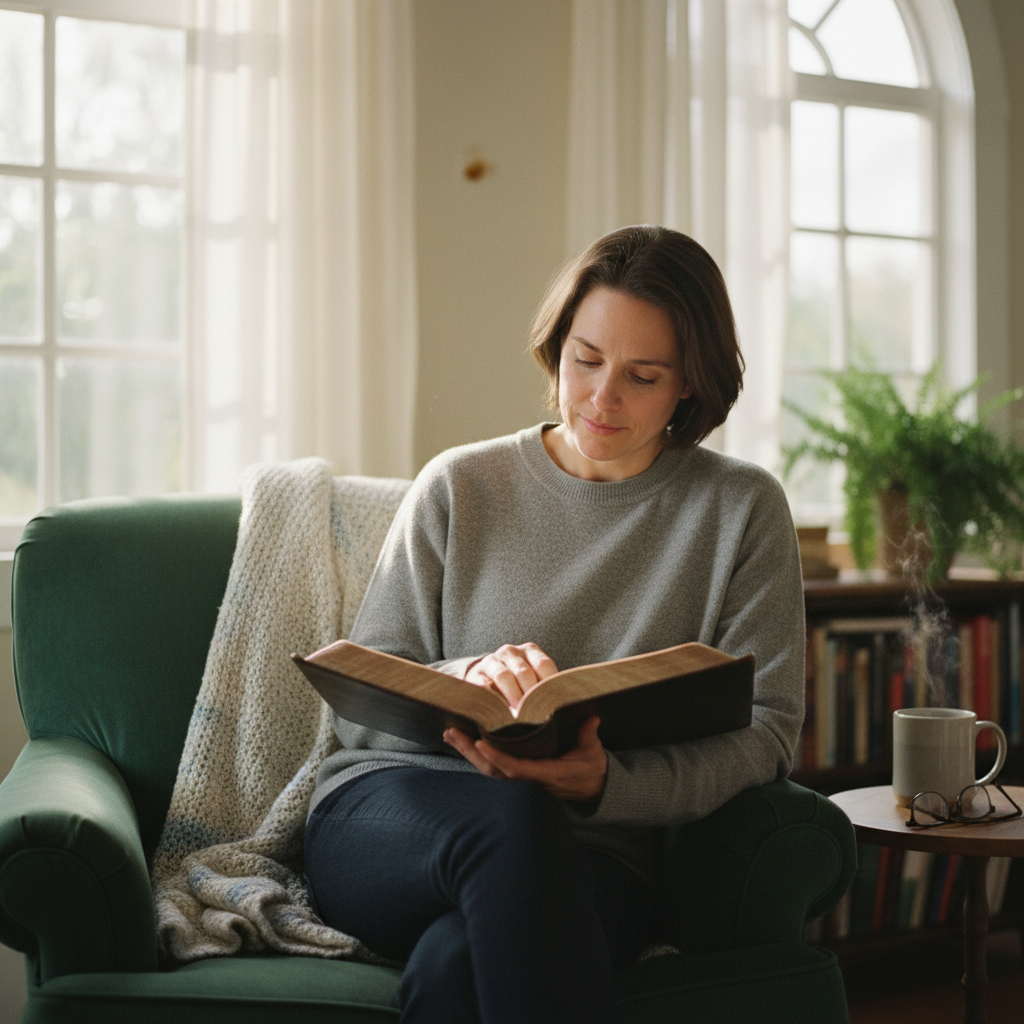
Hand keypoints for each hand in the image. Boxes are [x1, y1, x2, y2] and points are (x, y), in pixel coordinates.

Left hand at [443, 716, 607, 802]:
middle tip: (452, 732)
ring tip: (451, 734)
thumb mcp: (593, 752)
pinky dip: (477, 755)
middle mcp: (530, 780)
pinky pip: (494, 767)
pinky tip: (464, 741)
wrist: (592, 789)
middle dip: (471, 752)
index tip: (480, 742)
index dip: (497, 757)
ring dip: (468, 752)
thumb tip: (591, 718)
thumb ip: (588, 735)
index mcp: (547, 774)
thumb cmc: (591, 769)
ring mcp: (523, 779)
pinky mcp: (519, 775)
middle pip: (494, 770)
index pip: (517, 768)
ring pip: (490, 769)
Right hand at [464, 642, 558, 709]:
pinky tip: (500, 711)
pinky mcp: (475, 674)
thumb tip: (560, 706)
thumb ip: (545, 687)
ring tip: (518, 716)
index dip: (548, 685)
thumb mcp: (533, 678)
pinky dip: (493, 698)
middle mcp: (511, 652)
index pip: (543, 665)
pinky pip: (484, 685)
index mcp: (530, 651)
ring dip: (512, 697)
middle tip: (535, 714)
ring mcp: (492, 661)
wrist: (486, 676)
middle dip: (530, 695)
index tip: (551, 704)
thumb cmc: (518, 682)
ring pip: (504, 676)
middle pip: (524, 672)